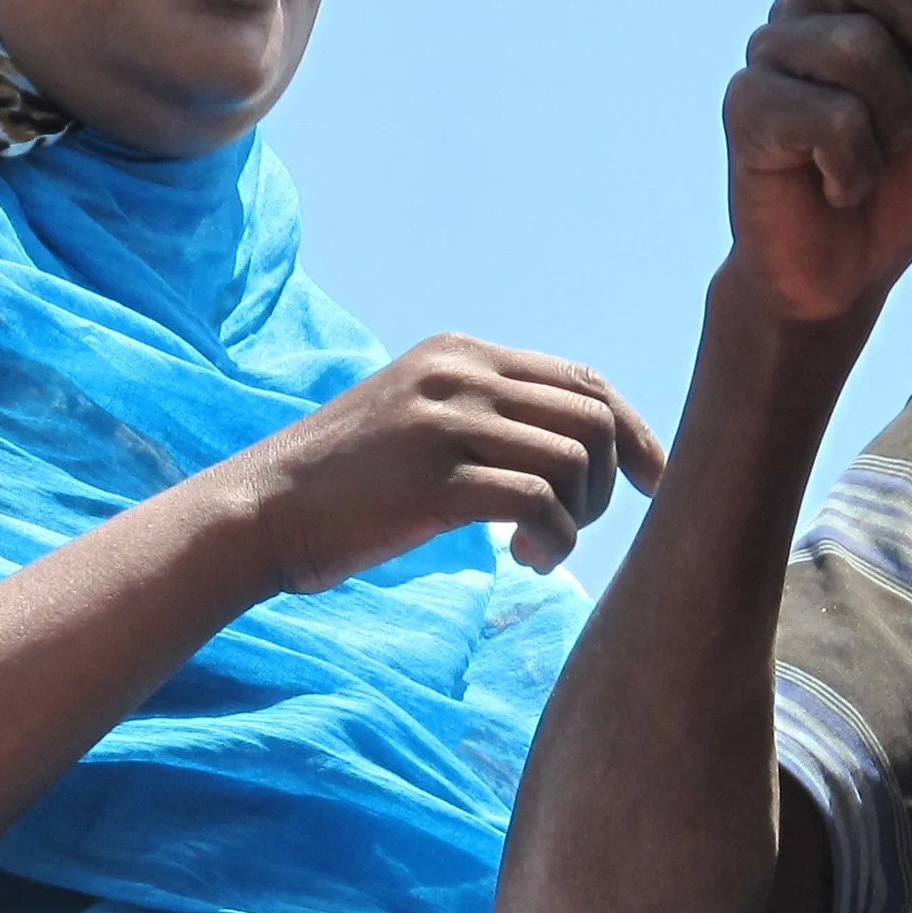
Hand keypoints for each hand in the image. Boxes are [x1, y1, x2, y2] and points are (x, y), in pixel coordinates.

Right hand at [239, 334, 665, 591]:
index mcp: (460, 352)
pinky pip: (539, 503)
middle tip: (574, 528)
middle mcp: (459, 373)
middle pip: (592, 418)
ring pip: (574, 460)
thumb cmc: (344, 485)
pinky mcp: (434, 477)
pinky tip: (524, 560)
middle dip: (607, 483)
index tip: (652, 483)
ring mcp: (445, 421)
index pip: (582, 379)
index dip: (633, 431)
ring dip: (578, 520)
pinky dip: (553, 541)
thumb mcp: (418, 418)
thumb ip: (486, 413)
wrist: (259, 510)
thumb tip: (578, 442)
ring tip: (540, 551)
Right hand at [724, 0, 911, 323]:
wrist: (852, 268)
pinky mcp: (746, 111)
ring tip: (882, 152)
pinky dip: (858, 164)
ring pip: (853, 46)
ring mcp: (768, 56)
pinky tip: (842, 183)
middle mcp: (805, 8)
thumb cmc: (910, 170)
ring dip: (897, 116)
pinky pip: (828, 117)